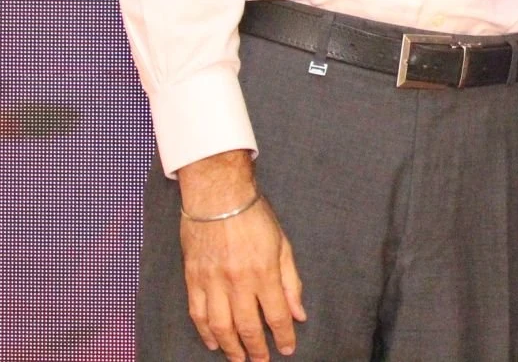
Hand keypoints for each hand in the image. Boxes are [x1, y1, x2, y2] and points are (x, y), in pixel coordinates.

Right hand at [175, 150, 303, 359]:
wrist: (217, 196)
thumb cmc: (255, 217)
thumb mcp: (283, 245)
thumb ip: (291, 282)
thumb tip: (298, 313)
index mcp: (264, 272)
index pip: (276, 315)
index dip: (283, 336)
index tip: (287, 349)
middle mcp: (237, 282)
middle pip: (247, 327)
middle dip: (256, 349)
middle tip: (261, 361)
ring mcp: (212, 282)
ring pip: (220, 327)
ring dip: (231, 347)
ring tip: (239, 358)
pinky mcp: (193, 279)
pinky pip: (198, 314)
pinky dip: (205, 333)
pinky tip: (214, 343)